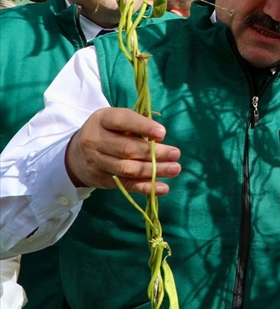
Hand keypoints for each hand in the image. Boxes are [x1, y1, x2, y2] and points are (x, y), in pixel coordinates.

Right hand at [64, 108, 181, 194]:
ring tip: (174, 169)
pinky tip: (162, 188)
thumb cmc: (108, 132)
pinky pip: (126, 184)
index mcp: (102, 120)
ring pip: (127, 168)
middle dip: (153, 153)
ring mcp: (96, 162)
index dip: (143, 127)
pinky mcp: (102, 180)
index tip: (163, 133)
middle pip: (126, 149)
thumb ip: (136, 126)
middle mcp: (95, 140)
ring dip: (153, 170)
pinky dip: (145, 187)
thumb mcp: (116, 121)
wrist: (76, 154)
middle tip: (175, 154)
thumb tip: (160, 141)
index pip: (122, 121)